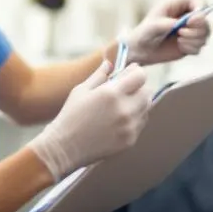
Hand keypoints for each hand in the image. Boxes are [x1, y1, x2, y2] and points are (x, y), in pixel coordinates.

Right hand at [27, 58, 152, 180]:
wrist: (65, 148)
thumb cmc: (70, 116)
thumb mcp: (81, 90)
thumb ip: (99, 75)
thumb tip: (109, 63)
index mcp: (112, 93)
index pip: (140, 76)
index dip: (136, 72)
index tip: (130, 73)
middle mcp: (124, 109)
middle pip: (147, 92)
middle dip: (139, 87)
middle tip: (126, 89)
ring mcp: (129, 127)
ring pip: (146, 108)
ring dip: (138, 103)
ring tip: (121, 104)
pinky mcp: (130, 140)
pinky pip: (140, 123)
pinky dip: (134, 118)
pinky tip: (119, 119)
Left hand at [121, 0, 212, 65]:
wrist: (141, 50)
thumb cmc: (144, 32)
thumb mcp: (152, 26)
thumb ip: (167, 23)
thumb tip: (183, 24)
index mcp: (178, 5)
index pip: (198, 1)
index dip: (201, 8)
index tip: (192, 20)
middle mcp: (187, 17)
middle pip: (205, 20)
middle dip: (196, 29)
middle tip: (181, 33)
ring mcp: (190, 31)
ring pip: (205, 34)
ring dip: (194, 39)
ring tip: (180, 40)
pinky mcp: (190, 44)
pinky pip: (200, 46)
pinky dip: (192, 48)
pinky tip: (180, 47)